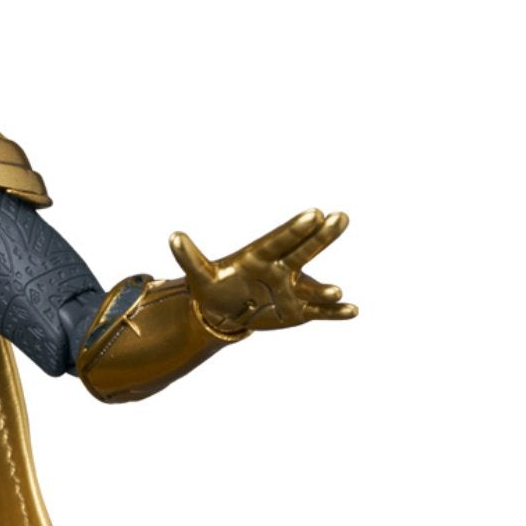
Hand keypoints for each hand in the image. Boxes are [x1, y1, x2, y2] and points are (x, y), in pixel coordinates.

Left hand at [169, 210, 357, 336]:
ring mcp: (292, 288)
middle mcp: (282, 268)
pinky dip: (335, 312)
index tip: (313, 212)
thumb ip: (189, 257)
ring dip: (325, 289)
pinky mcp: (298, 309)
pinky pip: (319, 311)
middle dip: (321, 237)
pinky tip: (352, 311)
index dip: (295, 229)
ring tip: (336, 291)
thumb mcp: (201, 275)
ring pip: (313, 285)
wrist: (226, 310)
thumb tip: (172, 237)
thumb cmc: (216, 286)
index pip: (279, 240)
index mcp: (261, 255)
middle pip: (303, 250)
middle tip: (340, 217)